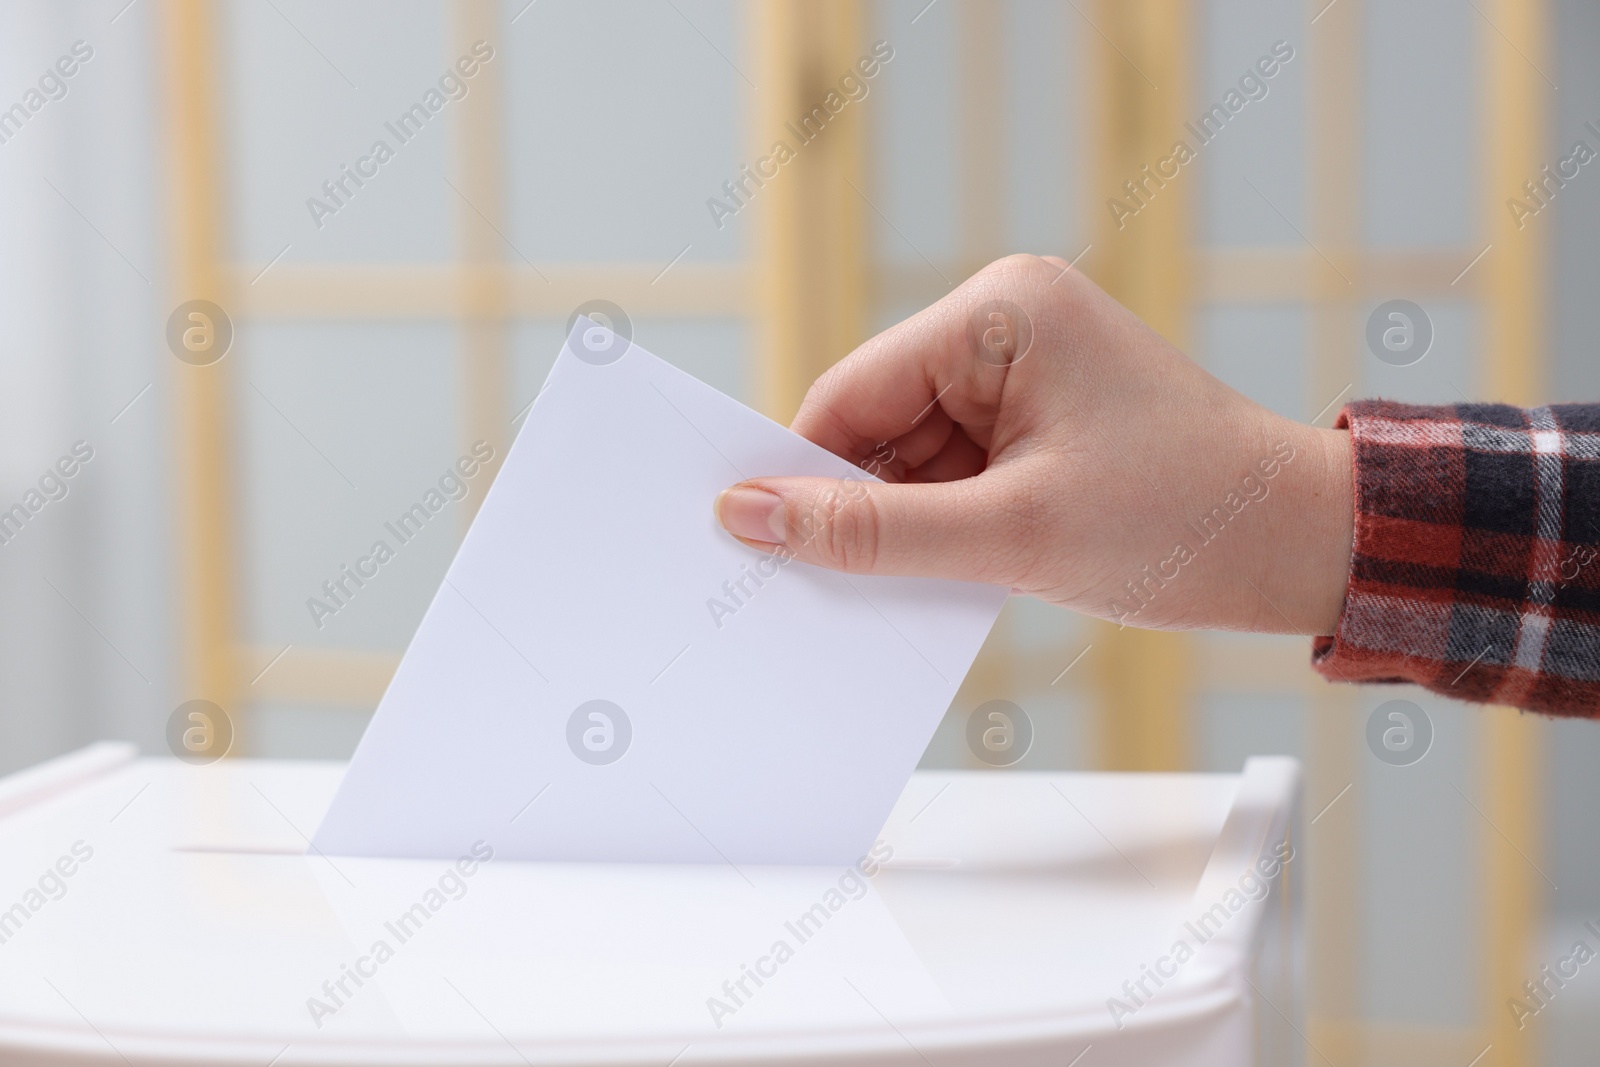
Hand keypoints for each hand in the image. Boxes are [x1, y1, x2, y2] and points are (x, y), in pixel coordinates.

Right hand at [714, 255, 1353, 635]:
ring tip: (914, 587)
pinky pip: (957, 470)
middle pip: (878, 422)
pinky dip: (944, 525)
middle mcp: (1008, 324)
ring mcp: (1027, 372)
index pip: (853, 390)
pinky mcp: (1042, 418)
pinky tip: (948, 575)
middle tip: (826, 587)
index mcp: (1000, 313)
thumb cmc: (1180, 519)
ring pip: (913, 454)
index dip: (801, 471)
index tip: (752, 541)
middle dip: (859, 503)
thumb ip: (873, 530)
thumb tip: (751, 514)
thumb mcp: (1011, 533)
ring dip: (905, 524)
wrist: (1301, 544)